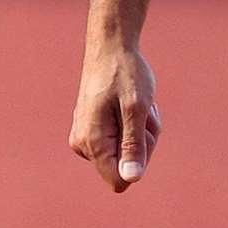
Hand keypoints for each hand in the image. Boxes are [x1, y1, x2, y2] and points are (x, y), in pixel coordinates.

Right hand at [69, 45, 161, 192]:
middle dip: (143, 139)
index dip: (140, 159)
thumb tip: (130, 179)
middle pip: (126, 165)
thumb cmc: (126, 73)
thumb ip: (133, 144)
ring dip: (141, 128)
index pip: (120, 180)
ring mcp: (86, 137)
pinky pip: (120, 138)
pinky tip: (131, 101)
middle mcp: (84, 145)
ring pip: (126, 150)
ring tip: (137, 102)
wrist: (111, 46)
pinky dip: (133, 122)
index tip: (141, 129)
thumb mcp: (137, 107)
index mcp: (92, 143)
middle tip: (144, 109)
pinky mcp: (93, 130)